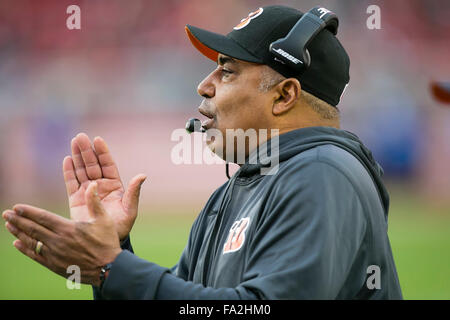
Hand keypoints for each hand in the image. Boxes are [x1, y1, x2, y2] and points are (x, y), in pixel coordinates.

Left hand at [2, 182, 121, 285]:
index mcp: (68, 228)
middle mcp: (58, 241)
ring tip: (8, 225)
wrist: (108, 269)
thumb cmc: (107, 243)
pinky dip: (25, 249)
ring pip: (31, 241)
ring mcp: (54, 254)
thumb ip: (94, 202)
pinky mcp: (54, 265)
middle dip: (18, 220)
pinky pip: (35, 256)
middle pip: (33, 228)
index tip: (17, 207)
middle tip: (6, 214)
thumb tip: (92, 184)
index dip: (28, 212)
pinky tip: (17, 243)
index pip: (43, 217)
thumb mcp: (104, 220)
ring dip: (18, 232)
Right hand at [64, 133, 146, 240]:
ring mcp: (88, 192)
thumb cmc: (121, 226)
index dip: (102, 152)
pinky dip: (69, 171)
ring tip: (73, 142)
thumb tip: (142, 175)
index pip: (107, 165)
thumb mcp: (130, 209)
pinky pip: (71, 183)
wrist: (106, 243)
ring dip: (77, 156)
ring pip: (81, 170)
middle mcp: (100, 186)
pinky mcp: (76, 200)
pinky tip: (67, 159)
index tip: (98, 140)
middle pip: (92, 164)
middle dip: (87, 151)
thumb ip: (134, 192)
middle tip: (80, 137)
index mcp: (114, 186)